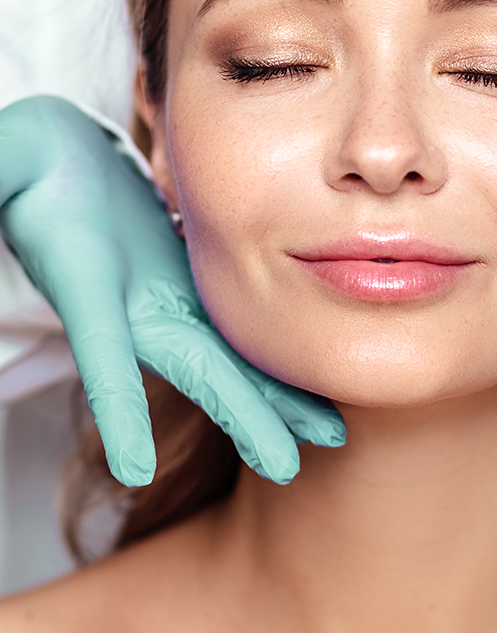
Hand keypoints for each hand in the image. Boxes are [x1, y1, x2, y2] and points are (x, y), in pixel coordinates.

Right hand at [0, 96, 344, 486]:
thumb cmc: (29, 165)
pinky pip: (241, 330)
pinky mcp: (192, 287)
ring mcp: (167, 303)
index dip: (117, 410)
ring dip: (278, 399)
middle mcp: (134, 310)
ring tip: (327, 434)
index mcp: (86, 286)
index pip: (100, 352)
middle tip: (286, 469)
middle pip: (197, 371)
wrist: (62, 171)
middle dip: (242, 417)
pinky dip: (277, 357)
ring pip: (232, 360)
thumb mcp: (6, 163)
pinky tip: (315, 378)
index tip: (135, 469)